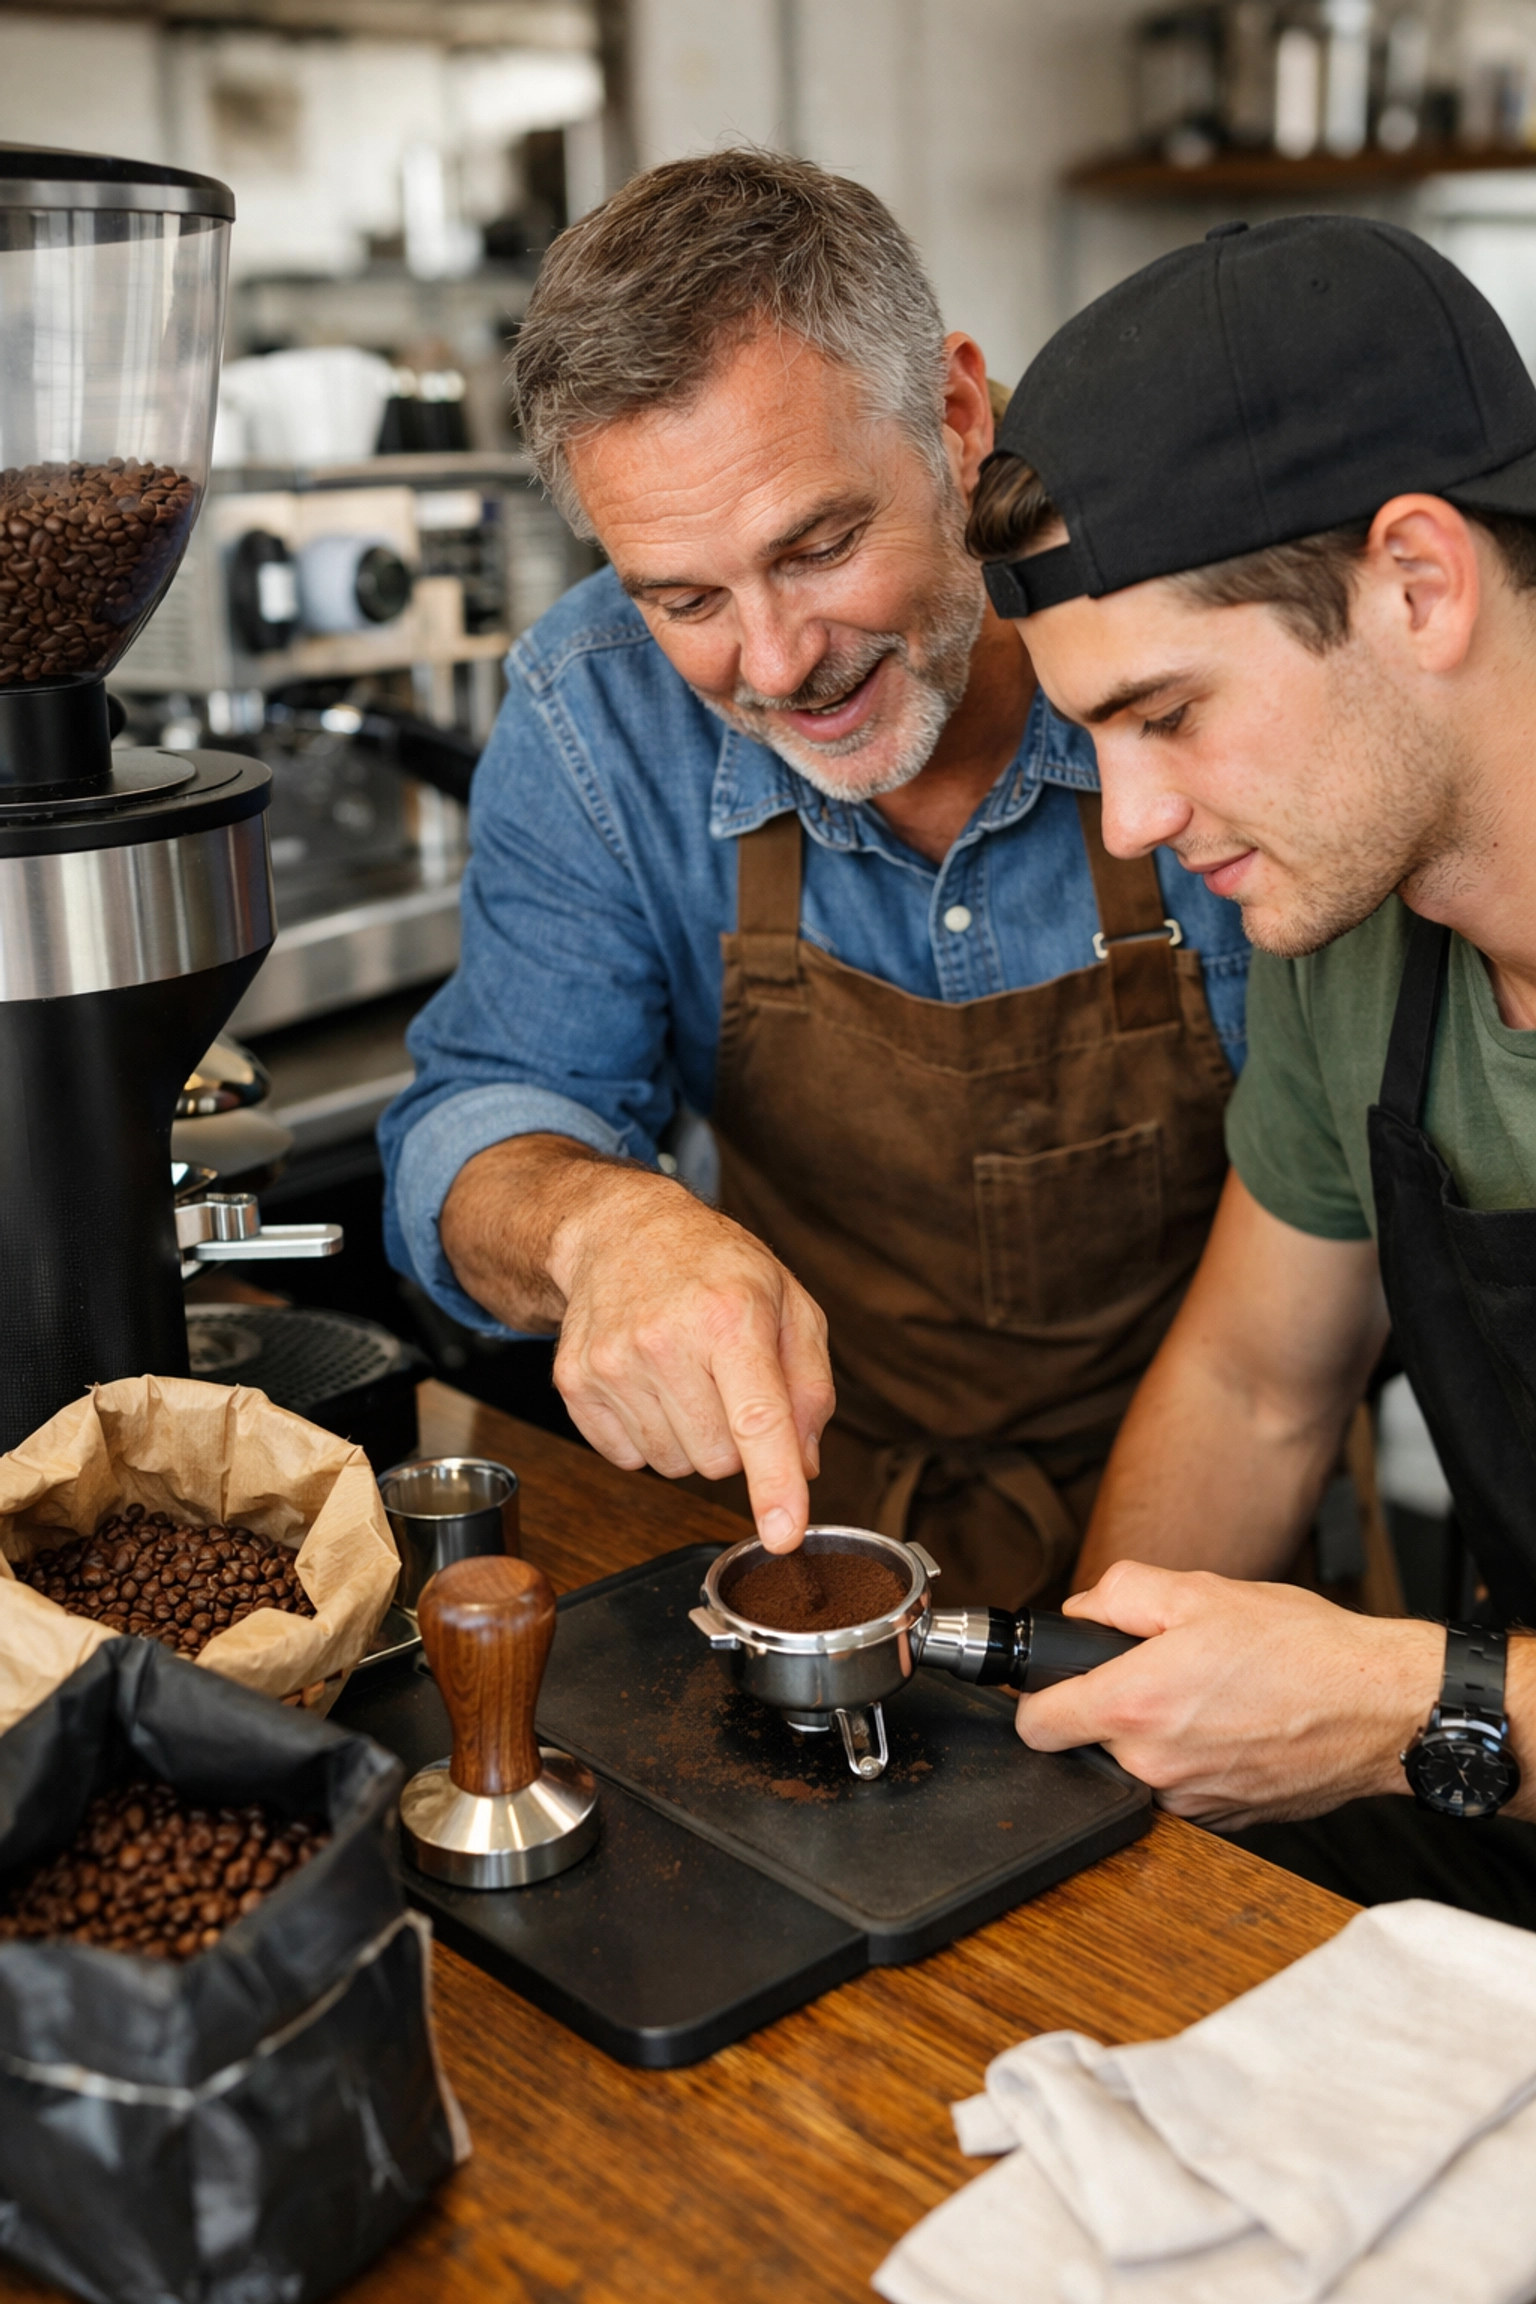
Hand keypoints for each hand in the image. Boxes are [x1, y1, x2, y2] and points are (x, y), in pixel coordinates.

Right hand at [441, 1137, 834, 1549]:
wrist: (620, 1232)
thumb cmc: (714, 1267)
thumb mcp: (789, 1303)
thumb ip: (810, 1387)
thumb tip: (805, 1466)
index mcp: (730, 1315)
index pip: (757, 1418)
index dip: (774, 1483)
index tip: (783, 1533)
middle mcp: (665, 1339)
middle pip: (718, 1460)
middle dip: (734, 1441)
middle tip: (725, 1381)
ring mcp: (611, 1363)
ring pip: (673, 1466)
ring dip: (690, 1439)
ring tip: (686, 1376)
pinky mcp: (575, 1383)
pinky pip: (628, 1459)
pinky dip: (648, 1436)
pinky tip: (650, 1384)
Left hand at [1015, 1562, 1442, 1828]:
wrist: (1381, 1707)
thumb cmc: (1302, 1650)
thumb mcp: (1199, 1591)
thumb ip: (1120, 1593)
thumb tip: (1081, 1610)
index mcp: (1134, 1707)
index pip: (1035, 1726)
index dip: (1039, 1697)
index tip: (1058, 1683)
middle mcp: (1153, 1767)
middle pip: (1086, 1746)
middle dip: (1109, 1709)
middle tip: (1157, 1673)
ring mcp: (1188, 1803)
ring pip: (1135, 1770)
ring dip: (1153, 1738)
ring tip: (1205, 1697)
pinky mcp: (1223, 1821)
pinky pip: (1180, 1790)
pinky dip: (1192, 1761)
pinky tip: (1231, 1726)